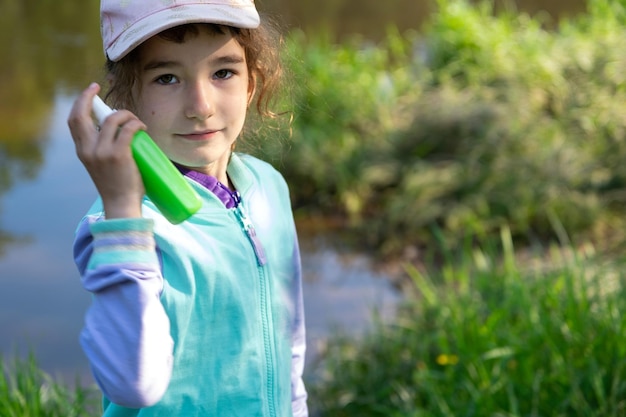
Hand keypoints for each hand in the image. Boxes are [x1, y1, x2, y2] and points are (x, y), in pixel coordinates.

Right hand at [68, 83, 145, 218]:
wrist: (121, 205)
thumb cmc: (117, 187)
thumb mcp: (101, 166)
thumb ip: (102, 150)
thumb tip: (117, 132)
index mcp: (82, 152)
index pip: (74, 121)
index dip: (80, 103)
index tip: (90, 92)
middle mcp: (88, 150)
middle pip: (81, 114)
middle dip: (87, 96)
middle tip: (98, 87)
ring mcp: (102, 152)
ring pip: (112, 119)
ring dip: (126, 114)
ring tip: (136, 122)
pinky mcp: (119, 155)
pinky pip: (128, 129)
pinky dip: (136, 124)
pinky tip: (142, 127)